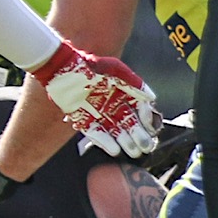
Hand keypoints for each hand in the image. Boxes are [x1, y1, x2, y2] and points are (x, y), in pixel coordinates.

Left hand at [30, 41, 160, 156]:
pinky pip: (96, 133)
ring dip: (125, 142)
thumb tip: (153, 98)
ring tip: (133, 152)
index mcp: (123, 94)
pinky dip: (104, 142)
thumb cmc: (92, 65)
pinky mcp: (83, 120)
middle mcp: (113, 106)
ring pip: (115, 131)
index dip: (147, 121)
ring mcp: (98, 114)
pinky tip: (114, 150)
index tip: (151, 128)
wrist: (64, 68)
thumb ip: (135, 83)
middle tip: (145, 147)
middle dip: (139, 137)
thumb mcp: (117, 70)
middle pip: (129, 124)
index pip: (140, 111)